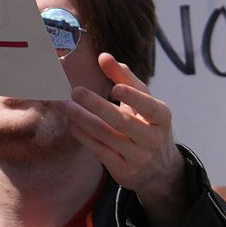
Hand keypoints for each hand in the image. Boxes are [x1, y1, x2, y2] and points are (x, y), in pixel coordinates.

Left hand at [59, 55, 188, 226]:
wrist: (159, 169)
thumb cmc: (148, 125)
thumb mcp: (144, 102)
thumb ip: (125, 78)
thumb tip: (103, 56)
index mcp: (162, 118)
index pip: (149, 107)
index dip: (134, 98)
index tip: (115, 88)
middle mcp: (152, 138)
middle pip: (122, 121)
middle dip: (97, 106)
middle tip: (75, 91)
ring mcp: (137, 156)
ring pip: (106, 135)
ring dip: (82, 118)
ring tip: (63, 105)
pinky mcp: (123, 170)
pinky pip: (99, 150)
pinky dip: (83, 136)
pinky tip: (70, 123)